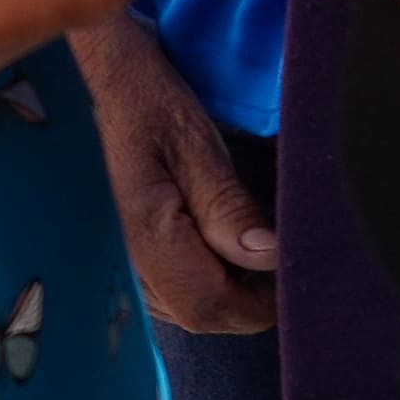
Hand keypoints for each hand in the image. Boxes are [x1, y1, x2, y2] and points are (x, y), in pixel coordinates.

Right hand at [72, 7, 271, 333]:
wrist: (108, 81)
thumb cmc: (152, 103)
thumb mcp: (196, 143)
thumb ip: (227, 205)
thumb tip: (269, 257)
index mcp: (148, 233)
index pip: (211, 307)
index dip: (261, 302)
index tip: (291, 265)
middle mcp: (132, 259)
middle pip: (204, 317)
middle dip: (251, 299)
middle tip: (276, 248)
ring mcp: (129, 261)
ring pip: (192, 311)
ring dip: (232, 292)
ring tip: (252, 244)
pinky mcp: (135, 255)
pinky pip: (178, 295)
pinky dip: (211, 283)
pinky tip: (225, 248)